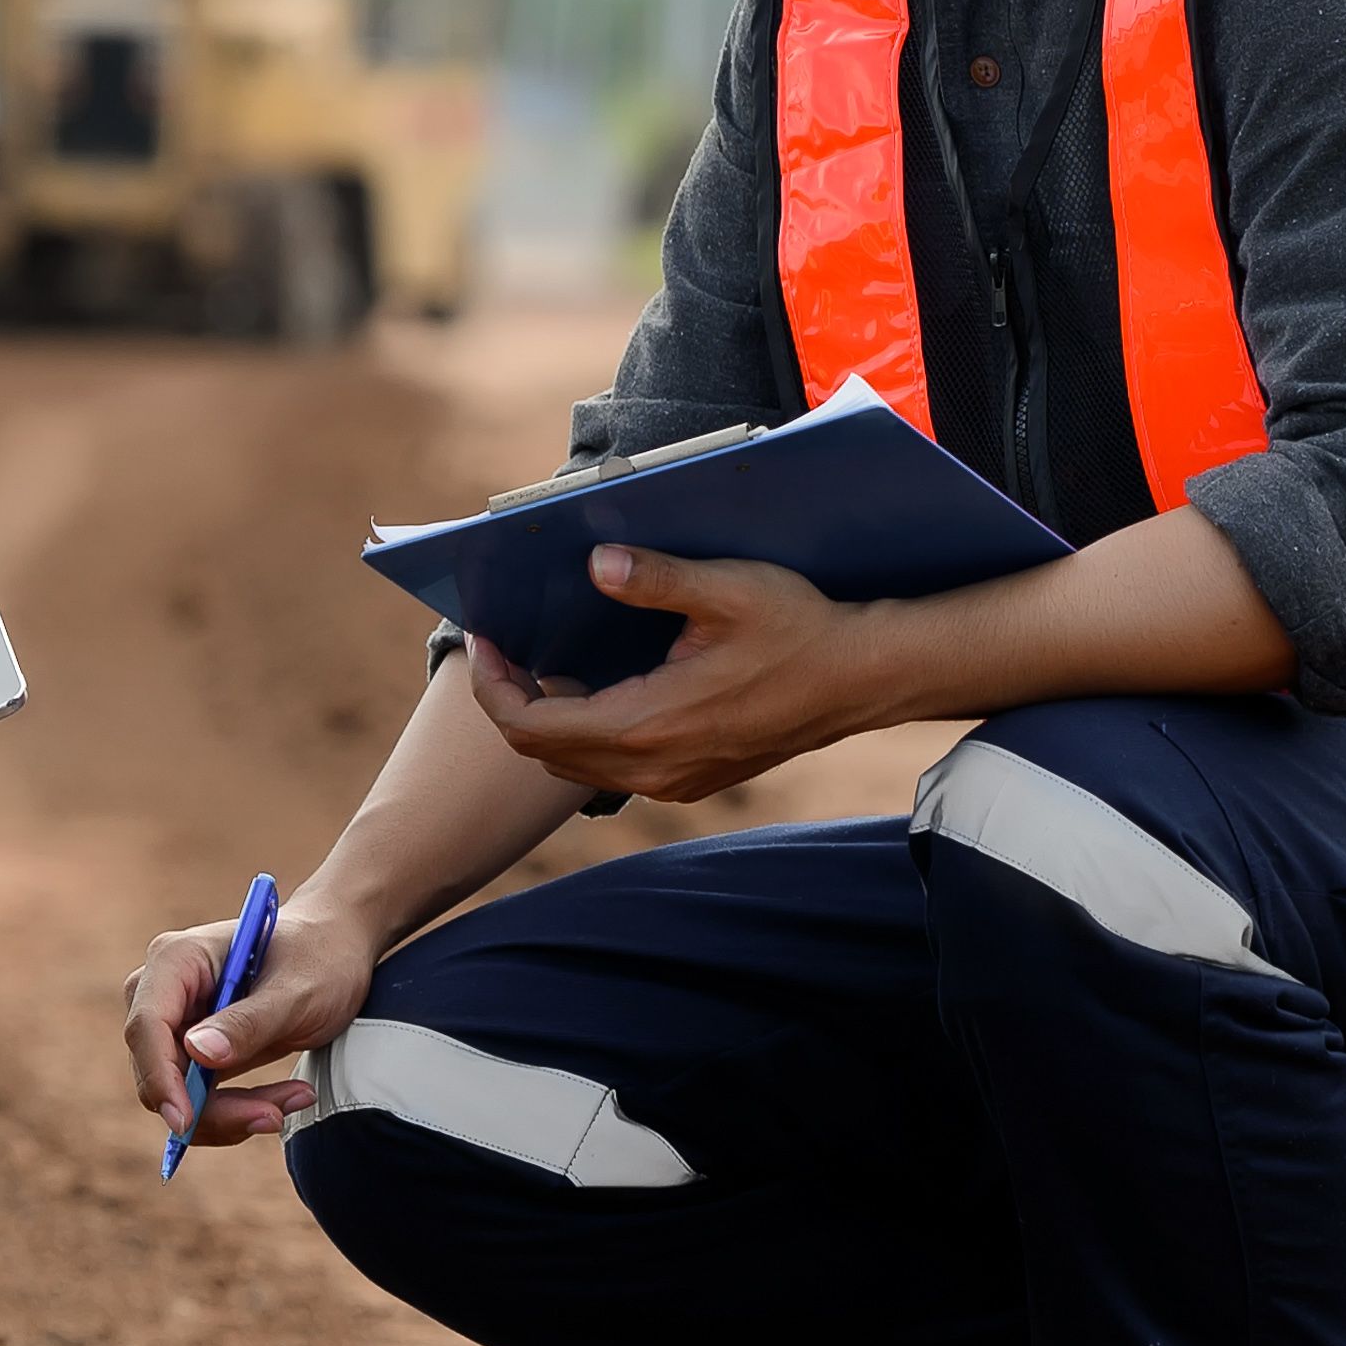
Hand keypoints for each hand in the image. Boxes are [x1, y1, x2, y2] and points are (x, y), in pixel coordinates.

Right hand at [119, 894, 379, 1154]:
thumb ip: (249, 1022)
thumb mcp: (296, 990)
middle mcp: (164, 991)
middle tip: (273, 1116)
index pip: (147, 1025)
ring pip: (177, 1094)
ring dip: (231, 1113)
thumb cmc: (319, 955)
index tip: (185, 1120)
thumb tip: (198, 1052)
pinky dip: (240, 1109)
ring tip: (295, 1098)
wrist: (336, 951)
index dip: (160, 1077)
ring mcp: (176, 1023)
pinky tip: (287, 1096)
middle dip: (209, 1106)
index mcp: (177, 959)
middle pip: (158, 1069)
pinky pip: (199, 1097)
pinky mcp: (194, 1052)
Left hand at [463, 545, 889, 803]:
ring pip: (576, 767)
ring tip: (545, 663)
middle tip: (503, 649)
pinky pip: (613, 769)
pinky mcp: (691, 780)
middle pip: (543, 754)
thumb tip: (595, 564)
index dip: (492, 687)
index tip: (484, 642)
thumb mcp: (726, 590)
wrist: (861, 678)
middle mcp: (652, 768)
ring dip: (549, 720)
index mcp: (646, 726)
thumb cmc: (799, 629)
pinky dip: (586, 733)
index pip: (531, 728)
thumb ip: (654, 578)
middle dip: (511, 701)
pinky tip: (599, 688)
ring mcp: (672, 781)